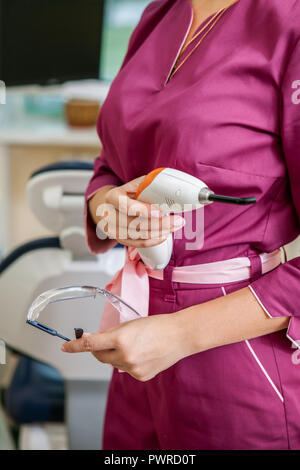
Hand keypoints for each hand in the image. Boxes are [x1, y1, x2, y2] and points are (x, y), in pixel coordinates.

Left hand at [61, 313, 190, 381]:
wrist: (179, 336)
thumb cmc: (157, 325)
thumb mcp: (130, 324)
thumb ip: (110, 334)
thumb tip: (93, 340)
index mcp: (120, 339)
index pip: (90, 344)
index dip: (74, 346)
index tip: (65, 347)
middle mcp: (124, 356)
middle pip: (99, 356)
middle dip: (99, 349)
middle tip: (107, 341)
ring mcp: (132, 369)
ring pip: (113, 363)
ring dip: (117, 355)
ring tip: (136, 345)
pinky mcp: (140, 376)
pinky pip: (126, 370)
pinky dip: (129, 362)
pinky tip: (143, 354)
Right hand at [88, 177, 184, 248]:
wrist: (113, 204)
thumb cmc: (129, 192)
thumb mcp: (137, 183)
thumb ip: (150, 185)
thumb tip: (171, 189)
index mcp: (112, 197)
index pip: (125, 205)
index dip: (142, 210)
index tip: (159, 212)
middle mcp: (109, 215)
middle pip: (135, 224)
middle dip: (159, 224)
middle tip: (178, 221)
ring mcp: (113, 229)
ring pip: (138, 235)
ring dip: (160, 232)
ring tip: (175, 226)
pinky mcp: (120, 239)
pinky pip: (138, 243)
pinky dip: (154, 240)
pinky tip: (165, 234)